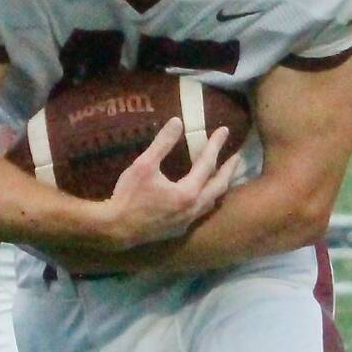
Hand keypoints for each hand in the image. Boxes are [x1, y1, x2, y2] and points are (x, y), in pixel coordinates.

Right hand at [98, 118, 234, 250]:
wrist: (115, 230)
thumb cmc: (128, 196)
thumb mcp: (144, 165)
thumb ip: (163, 143)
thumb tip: (178, 121)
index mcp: (188, 193)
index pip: (208, 164)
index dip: (216, 145)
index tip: (225, 131)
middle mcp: (193, 209)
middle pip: (219, 187)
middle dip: (229, 170)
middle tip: (237, 156)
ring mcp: (187, 222)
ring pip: (211, 202)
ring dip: (219, 187)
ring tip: (223, 175)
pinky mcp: (178, 230)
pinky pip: (200, 212)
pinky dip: (206, 199)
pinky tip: (200, 196)